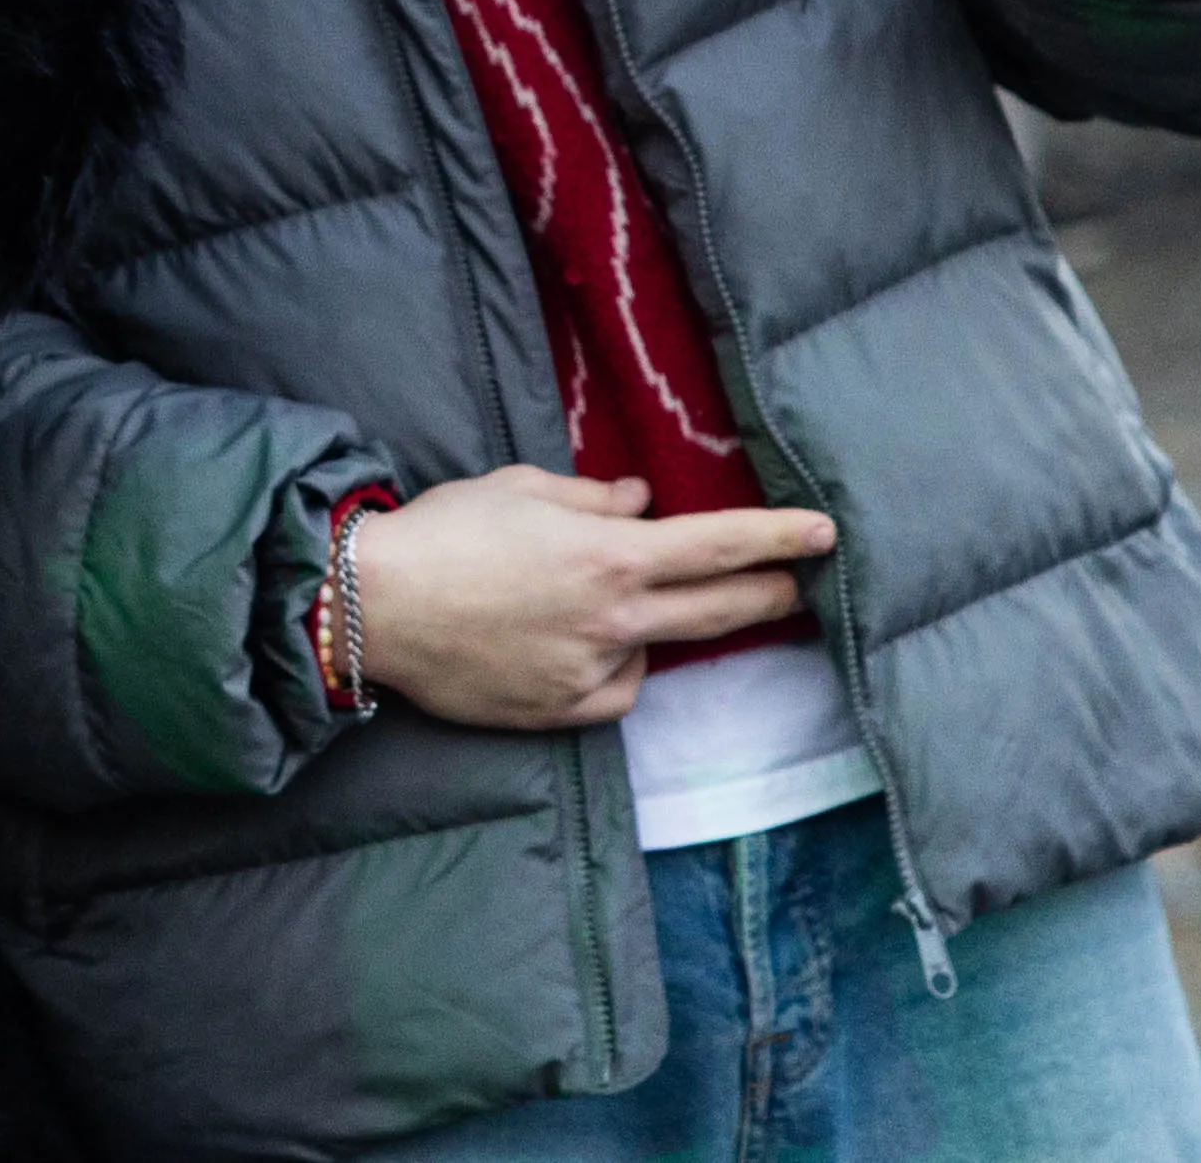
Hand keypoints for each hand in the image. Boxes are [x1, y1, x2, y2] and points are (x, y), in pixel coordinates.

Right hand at [349, 466, 837, 731]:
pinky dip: (609, 667)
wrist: (375, 606)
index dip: (780, 538)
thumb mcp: (520, 488)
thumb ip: (591, 498)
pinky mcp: (563, 711)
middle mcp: (615, 617)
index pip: (720, 545)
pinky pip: (614, 689)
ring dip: (651, 627)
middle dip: (769, 594)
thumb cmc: (444, 532)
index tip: (825, 534)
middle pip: (719, 609)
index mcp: (611, 554)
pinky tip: (570, 647)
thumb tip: (638, 502)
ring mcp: (592, 670)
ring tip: (588, 605)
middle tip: (799, 587)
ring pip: (655, 651)